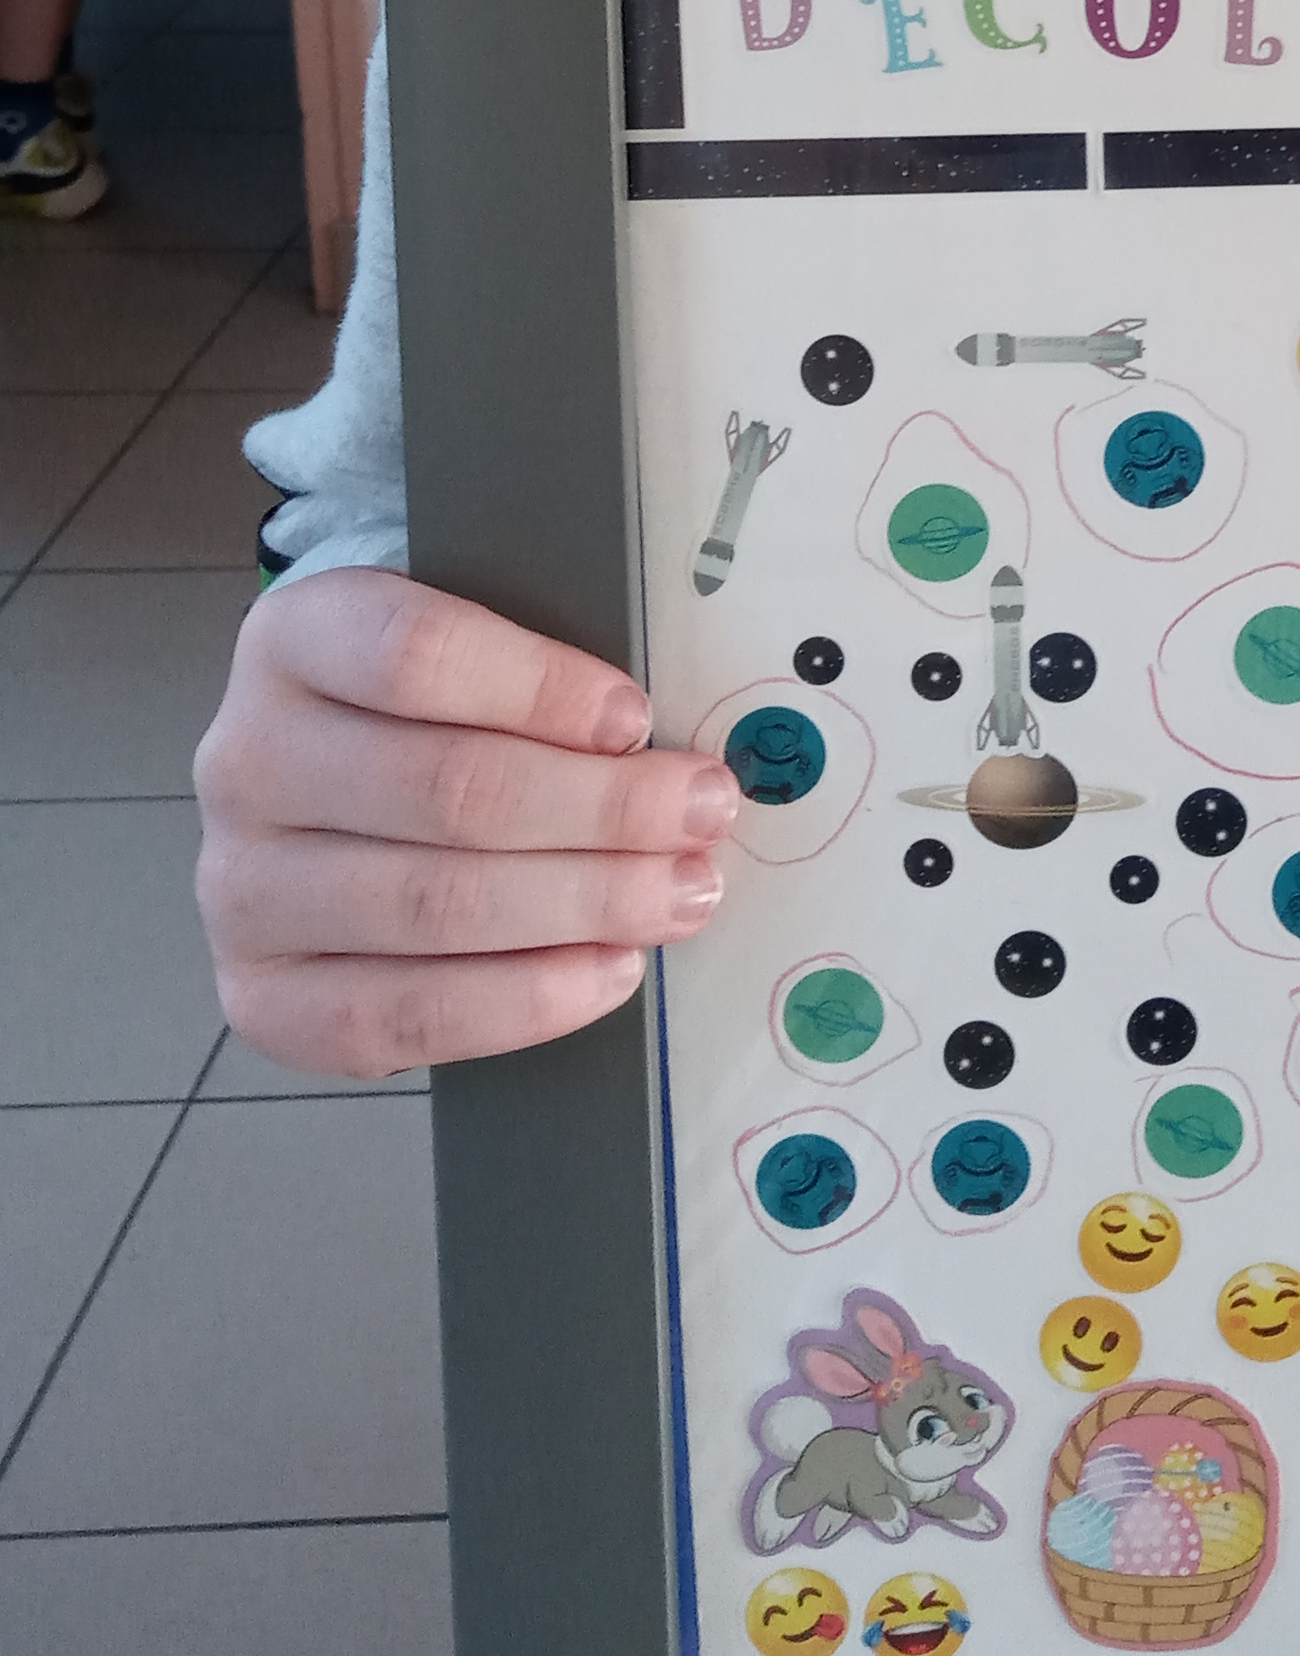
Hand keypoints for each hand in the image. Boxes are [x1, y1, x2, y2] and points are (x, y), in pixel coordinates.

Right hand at [195, 568, 738, 1077]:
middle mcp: (246, 762)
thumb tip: (671, 746)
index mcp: (294, 640)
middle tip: (703, 814)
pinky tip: (608, 970)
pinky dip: (523, 1000)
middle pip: (446, 789)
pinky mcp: (261, 996)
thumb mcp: (472, 652)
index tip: (638, 718)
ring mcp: (239, 888)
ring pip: (433, 904)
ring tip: (682, 892)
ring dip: (585, 902)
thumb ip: (544, 679)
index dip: (540, 688)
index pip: (414, 654)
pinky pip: (400, 1015)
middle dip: (603, 809)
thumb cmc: (435, 710)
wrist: (330, 796)